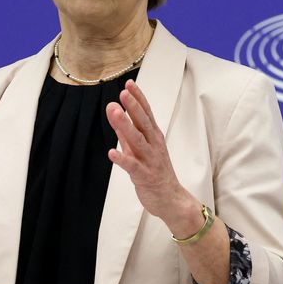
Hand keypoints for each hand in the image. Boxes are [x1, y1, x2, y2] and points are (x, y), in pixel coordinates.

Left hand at [106, 79, 197, 228]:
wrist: (171, 199)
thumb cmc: (155, 171)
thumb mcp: (139, 147)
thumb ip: (126, 131)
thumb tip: (114, 111)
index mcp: (153, 136)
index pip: (146, 113)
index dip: (138, 98)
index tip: (129, 84)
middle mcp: (153, 145)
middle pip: (143, 123)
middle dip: (134, 107)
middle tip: (123, 93)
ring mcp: (150, 160)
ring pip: (137, 141)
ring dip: (126, 126)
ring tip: (115, 113)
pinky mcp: (144, 176)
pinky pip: (133, 166)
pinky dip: (122, 159)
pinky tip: (111, 153)